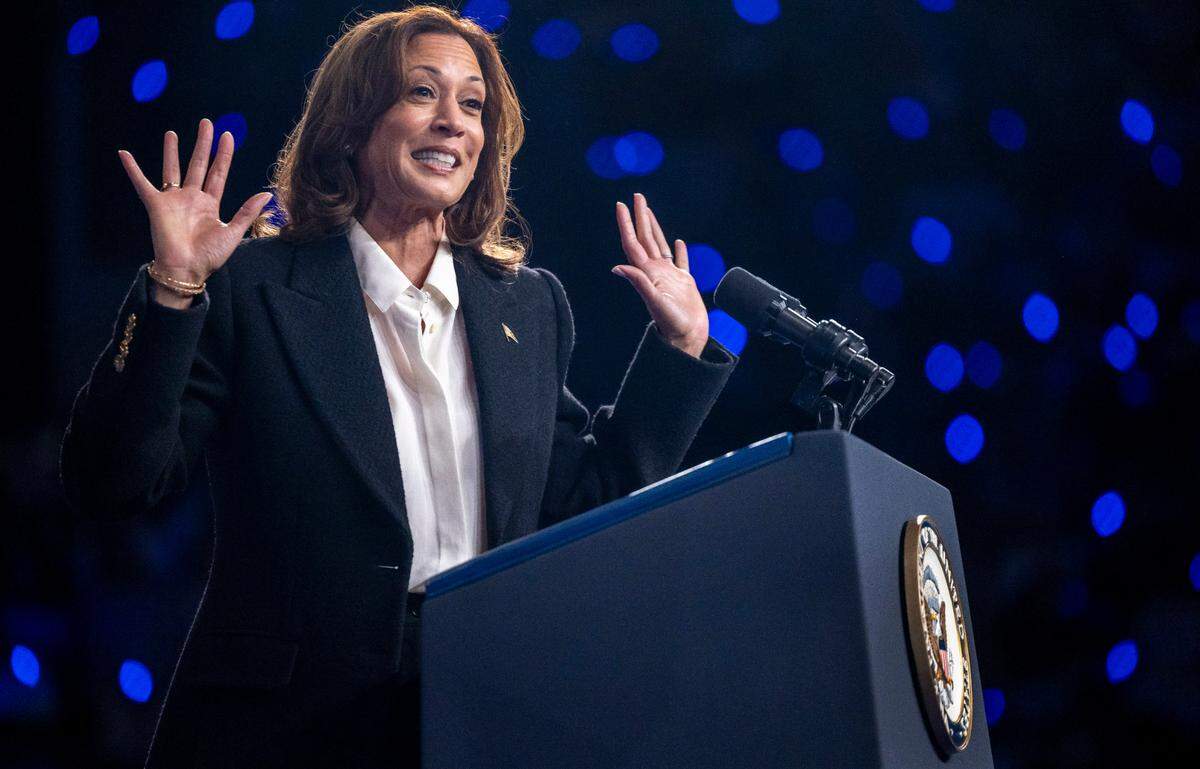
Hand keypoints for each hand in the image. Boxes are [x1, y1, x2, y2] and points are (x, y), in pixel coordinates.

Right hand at [118, 118, 271, 287]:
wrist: (187, 270)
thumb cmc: (209, 256)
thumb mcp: (233, 232)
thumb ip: (247, 212)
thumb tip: (267, 194)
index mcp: (210, 204)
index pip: (218, 173)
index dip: (223, 155)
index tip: (228, 136)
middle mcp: (192, 199)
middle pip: (198, 165)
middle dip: (202, 144)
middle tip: (206, 123)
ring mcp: (174, 201)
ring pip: (173, 169)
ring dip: (172, 152)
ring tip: (172, 134)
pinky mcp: (156, 205)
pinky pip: (142, 184)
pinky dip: (132, 169)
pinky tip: (124, 153)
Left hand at [612, 193, 708, 357]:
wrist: (687, 339)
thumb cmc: (672, 324)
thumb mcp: (655, 301)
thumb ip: (639, 283)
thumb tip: (617, 267)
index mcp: (649, 273)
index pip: (634, 243)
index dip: (627, 224)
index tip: (621, 205)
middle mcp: (656, 272)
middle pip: (646, 238)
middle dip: (641, 217)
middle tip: (637, 196)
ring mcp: (670, 277)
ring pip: (660, 245)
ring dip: (654, 228)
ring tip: (649, 212)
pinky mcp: (684, 283)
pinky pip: (681, 262)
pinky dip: (679, 251)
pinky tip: (678, 243)